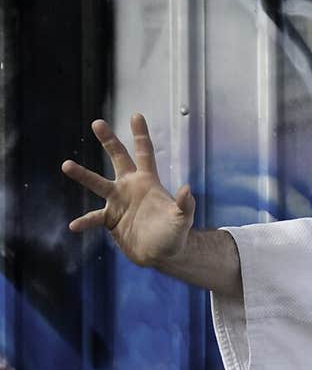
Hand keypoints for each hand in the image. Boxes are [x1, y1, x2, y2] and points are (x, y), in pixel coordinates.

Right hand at [61, 114, 194, 267]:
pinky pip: (93, 218)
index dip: (141, 135)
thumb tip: (187, 189)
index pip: (145, 153)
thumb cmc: (174, 234)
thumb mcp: (183, 219)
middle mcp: (130, 187)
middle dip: (109, 140)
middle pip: (118, 158)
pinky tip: (74, 226)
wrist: (160, 254)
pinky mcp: (110, 220)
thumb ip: (185, 205)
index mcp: (148, 181)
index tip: (136, 115)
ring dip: (82, 174)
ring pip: (97, 183)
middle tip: (98, 122)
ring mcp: (118, 202)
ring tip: (66, 165)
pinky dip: (84, 221)